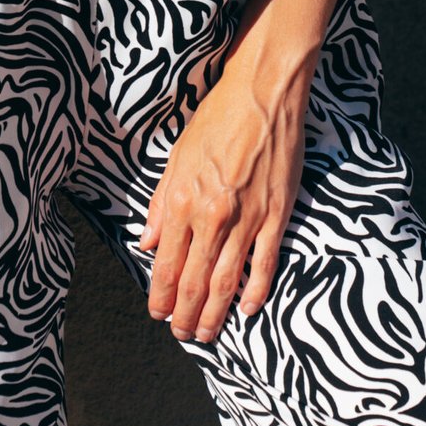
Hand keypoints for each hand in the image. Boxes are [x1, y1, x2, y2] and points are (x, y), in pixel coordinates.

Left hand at [138, 0, 345, 343]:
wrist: (263, 91)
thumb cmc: (218, 118)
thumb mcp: (177, 156)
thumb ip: (161, 204)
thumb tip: (148, 242)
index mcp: (183, 200)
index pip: (168, 264)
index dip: (162, 296)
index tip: (158, 314)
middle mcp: (213, 216)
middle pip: (196, 281)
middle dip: (186, 314)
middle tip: (181, 334)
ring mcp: (248, 218)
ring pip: (228, 281)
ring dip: (215, 313)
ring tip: (207, 334)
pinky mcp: (278, 214)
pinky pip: (265, 263)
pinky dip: (255, 290)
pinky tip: (247, 309)